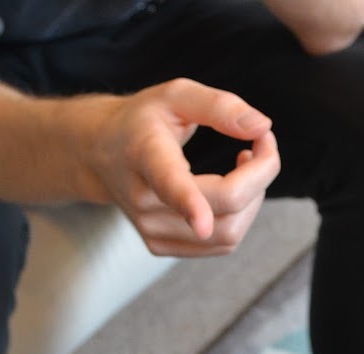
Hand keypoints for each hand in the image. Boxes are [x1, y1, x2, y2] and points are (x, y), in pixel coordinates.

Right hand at [81, 78, 280, 255]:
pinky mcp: (160, 246)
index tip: (202, 223)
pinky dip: (241, 216)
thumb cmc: (144, 120)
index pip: (168, 183)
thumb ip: (220, 107)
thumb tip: (263, 127)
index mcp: (145, 155)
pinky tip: (230, 188)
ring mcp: (150, 229)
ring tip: (244, 162)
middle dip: (261, 174)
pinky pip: (224, 243)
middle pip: (224, 205)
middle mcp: (144, 200)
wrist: (100, 154)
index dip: (189, 203)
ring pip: (230, 233)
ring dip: (254, 197)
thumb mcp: (176, 96)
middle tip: (263, 142)